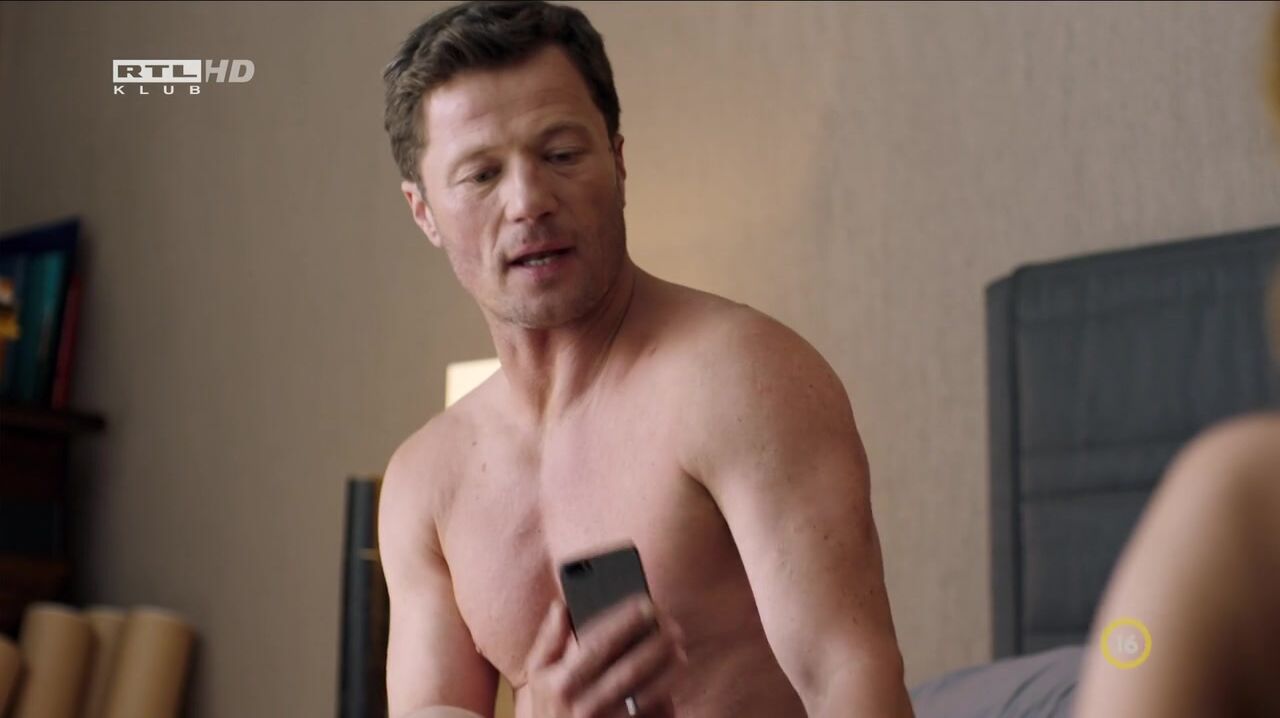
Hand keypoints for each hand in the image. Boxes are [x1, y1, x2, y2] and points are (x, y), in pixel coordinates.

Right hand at [523, 596, 687, 717]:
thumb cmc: (549, 706)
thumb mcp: (538, 673)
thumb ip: (549, 639)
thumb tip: (561, 606)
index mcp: (561, 682)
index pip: (598, 644)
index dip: (624, 621)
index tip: (646, 602)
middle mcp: (583, 704)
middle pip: (628, 668)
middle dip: (655, 643)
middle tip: (672, 624)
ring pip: (645, 693)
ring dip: (666, 668)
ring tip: (679, 648)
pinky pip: (649, 713)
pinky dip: (665, 694)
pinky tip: (672, 675)